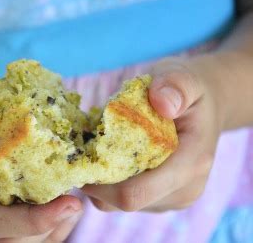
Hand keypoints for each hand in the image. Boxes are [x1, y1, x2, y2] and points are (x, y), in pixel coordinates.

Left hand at [82, 55, 223, 211]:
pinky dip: (108, 181)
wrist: (203, 107)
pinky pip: (122, 199)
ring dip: (99, 180)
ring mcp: (171, 198)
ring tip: (94, 148)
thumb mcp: (184, 76)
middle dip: (95, 179)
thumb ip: (175, 85)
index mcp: (191, 165)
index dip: (99, 183)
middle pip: (122, 202)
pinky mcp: (159, 198)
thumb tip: (162, 103)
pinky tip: (107, 155)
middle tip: (79, 149)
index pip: (135, 193)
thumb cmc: (189, 91)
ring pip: (117, 203)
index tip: (78, 155)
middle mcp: (183, 190)